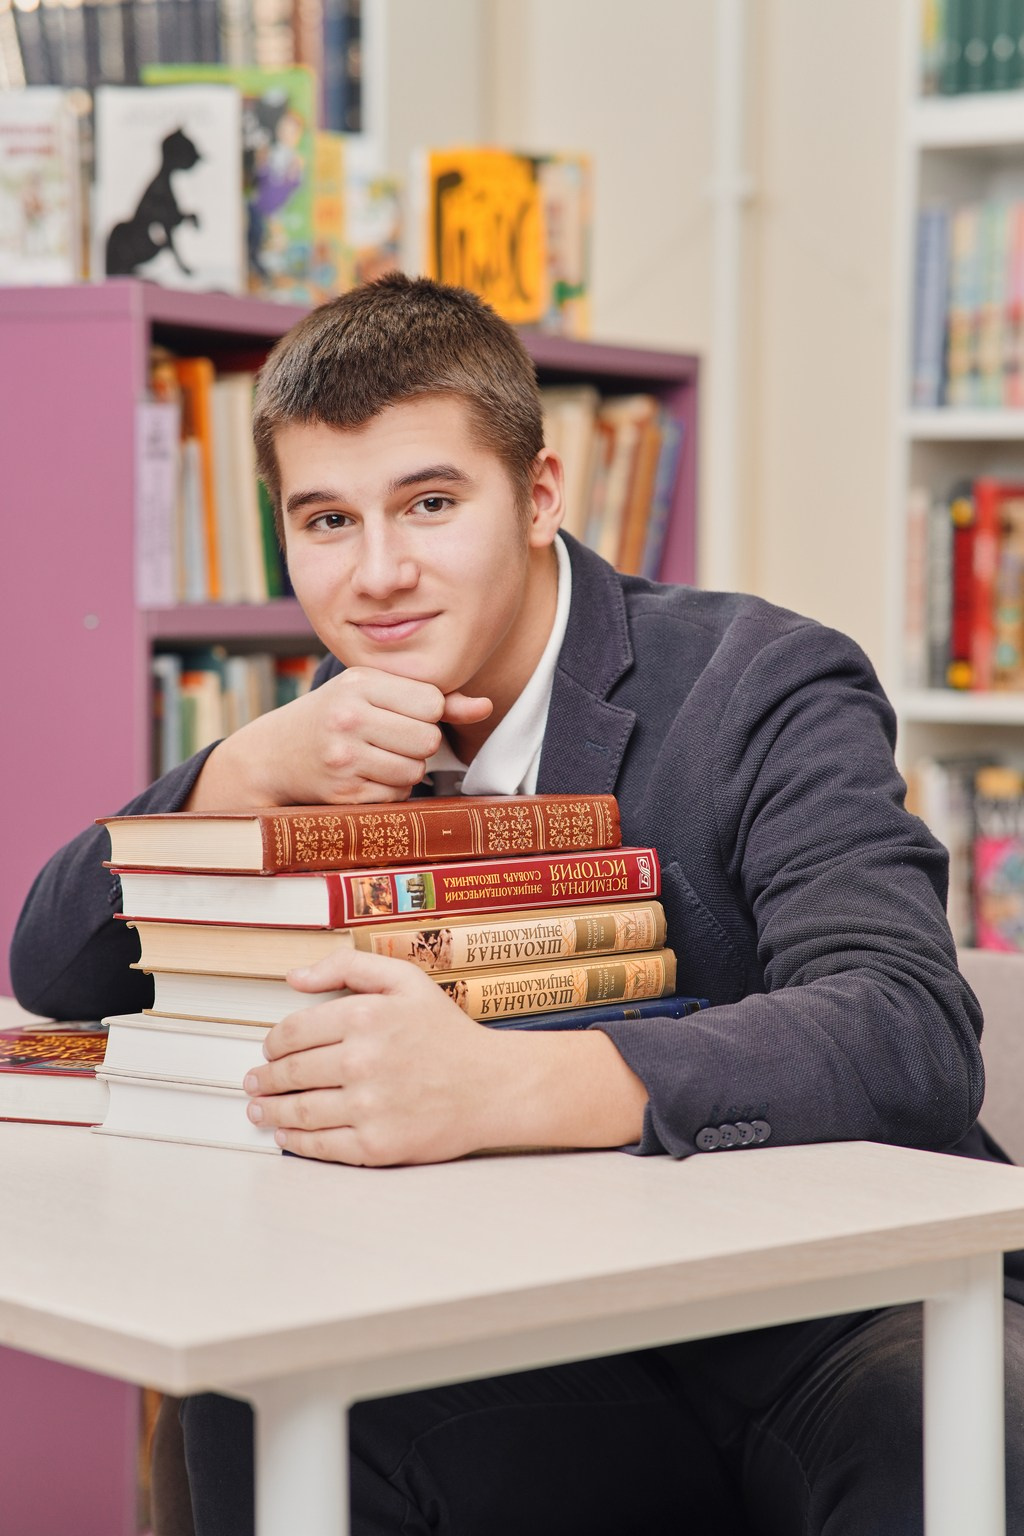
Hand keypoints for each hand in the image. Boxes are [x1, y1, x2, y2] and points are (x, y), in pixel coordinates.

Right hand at [187, 667, 491, 809]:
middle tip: (389, 738)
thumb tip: (487, 706)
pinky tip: (366, 776)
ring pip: (416, 771)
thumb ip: (434, 699)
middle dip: (418, 743)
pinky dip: (390, 789)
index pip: (432, 702)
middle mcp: (348, 718)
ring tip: (377, 756)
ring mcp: (344, 758)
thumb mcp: (373, 692)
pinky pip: (398, 795)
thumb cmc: (334, 716)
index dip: (426, 713)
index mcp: (358, 683)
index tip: (401, 713)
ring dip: (406, 769)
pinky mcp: (344, 793)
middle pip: (428, 739)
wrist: (273, 755)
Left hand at [242, 949, 506, 1164]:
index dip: (272, 1043)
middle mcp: (360, 1061)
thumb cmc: (449, 1035)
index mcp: (362, 1018)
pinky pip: (320, 1146)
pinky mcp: (375, 1144)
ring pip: (298, 1111)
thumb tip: (296, 978)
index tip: (270, 1050)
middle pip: (289, 1073)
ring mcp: (366, 1106)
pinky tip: (287, 1136)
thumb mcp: (405, 980)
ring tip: (261, 1110)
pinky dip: (296, 1142)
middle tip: (255, 1082)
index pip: (292, 1032)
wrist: (493, 1086)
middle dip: (264, 1079)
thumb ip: (348, 967)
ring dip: (270, 1112)